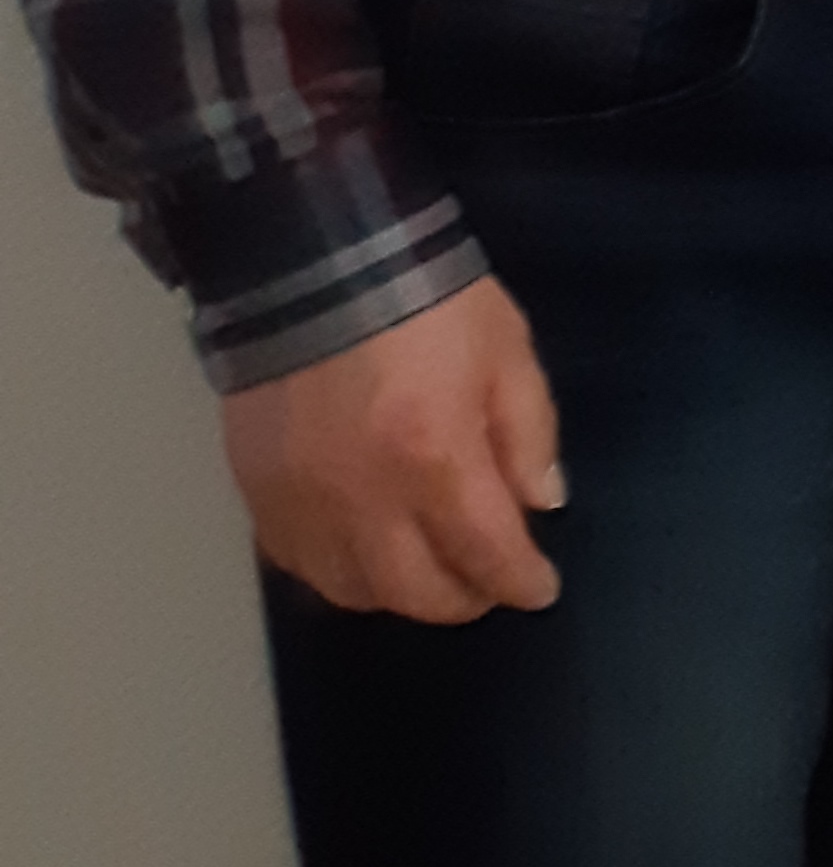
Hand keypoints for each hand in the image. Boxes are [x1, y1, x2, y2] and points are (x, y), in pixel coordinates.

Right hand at [223, 276, 565, 622]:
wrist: (317, 268)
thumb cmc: (429, 302)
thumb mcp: (508, 350)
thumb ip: (529, 434)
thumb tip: (541, 505)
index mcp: (434, 457)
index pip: (485, 553)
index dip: (520, 580)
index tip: (539, 588)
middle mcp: (363, 498)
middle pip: (416, 593)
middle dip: (465, 598)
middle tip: (489, 582)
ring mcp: (302, 505)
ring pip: (353, 592)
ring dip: (401, 594)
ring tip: (433, 569)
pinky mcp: (258, 497)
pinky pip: (300, 567)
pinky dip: (341, 574)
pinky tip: (368, 553)